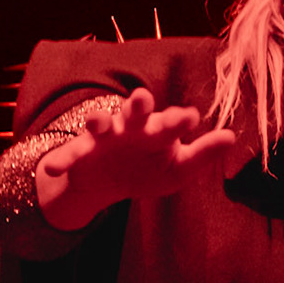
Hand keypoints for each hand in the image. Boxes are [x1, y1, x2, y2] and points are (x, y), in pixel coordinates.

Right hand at [38, 87, 235, 228]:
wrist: (109, 182)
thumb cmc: (150, 168)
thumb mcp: (179, 167)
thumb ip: (203, 153)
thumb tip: (232, 137)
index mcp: (157, 129)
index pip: (170, 122)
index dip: (178, 120)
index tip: (190, 118)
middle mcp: (130, 127)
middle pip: (134, 111)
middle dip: (138, 105)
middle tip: (142, 99)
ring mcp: (103, 138)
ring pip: (100, 124)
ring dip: (98, 121)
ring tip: (95, 123)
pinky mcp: (80, 154)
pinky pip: (69, 157)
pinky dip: (60, 162)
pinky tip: (51, 171)